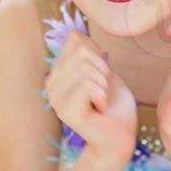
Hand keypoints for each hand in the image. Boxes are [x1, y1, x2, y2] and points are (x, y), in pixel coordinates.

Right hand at [45, 30, 136, 162]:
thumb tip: (74, 34)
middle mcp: (51, 83)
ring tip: (100, 103)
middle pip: (81, 52)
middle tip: (102, 93)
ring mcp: (55, 97)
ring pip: (85, 68)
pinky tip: (98, 111)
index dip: (98, 56)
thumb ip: (88, 53)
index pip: (76, 40)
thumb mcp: (103, 71)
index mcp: (58, 71)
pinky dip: (102, 96)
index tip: (101, 79)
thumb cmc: (114, 105)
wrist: (119, 137)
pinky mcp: (64, 110)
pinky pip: (88, 85)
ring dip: (103, 86)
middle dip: (102, 71)